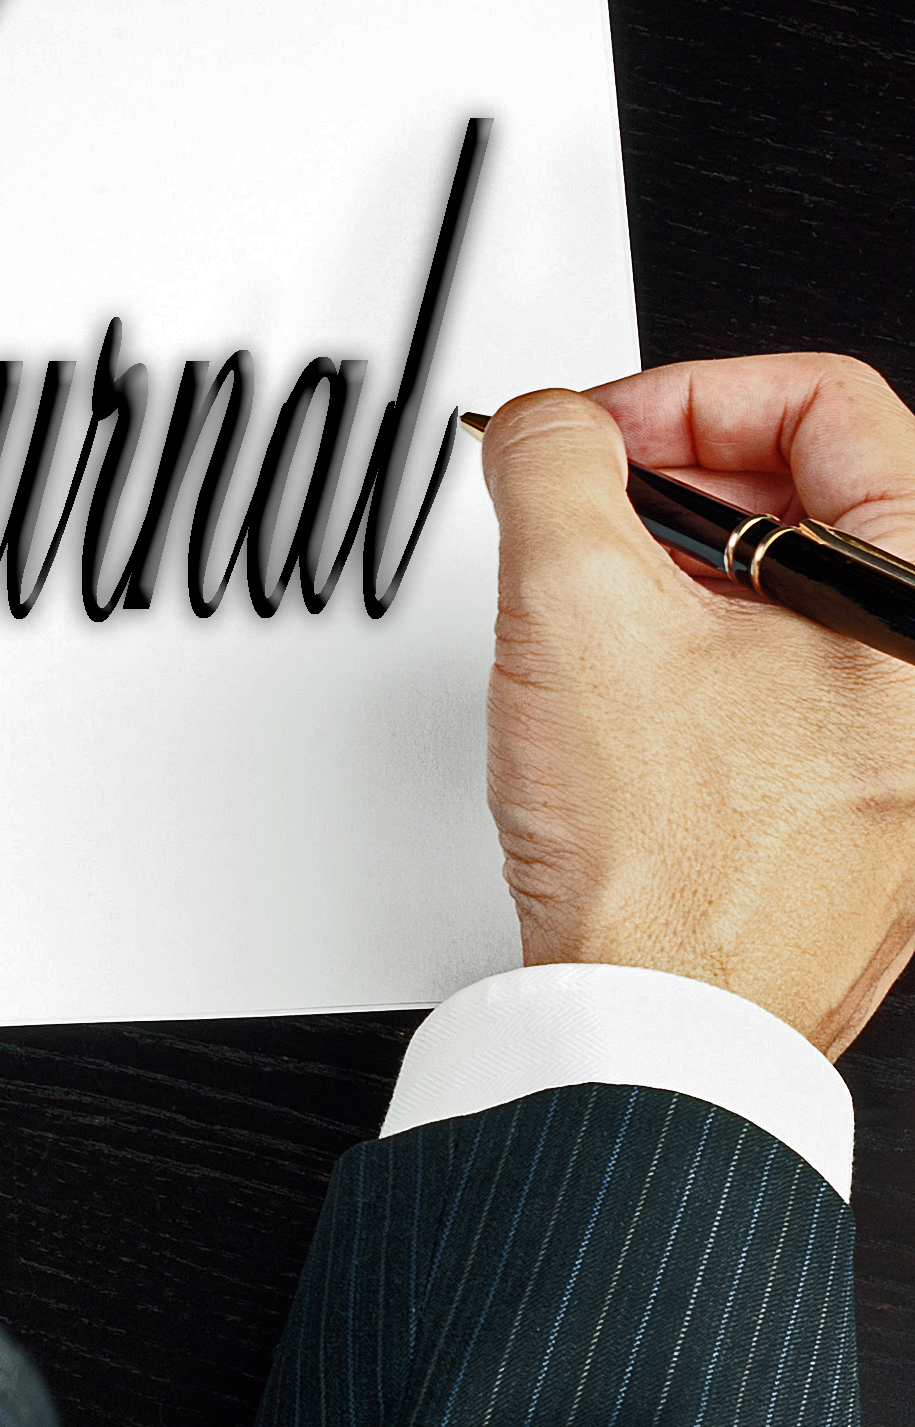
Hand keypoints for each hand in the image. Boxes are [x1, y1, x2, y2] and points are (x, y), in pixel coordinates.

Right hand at [480, 355, 914, 1056]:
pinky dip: (703, 659)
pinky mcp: (864, 813)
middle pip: (819, 494)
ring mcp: (907, 755)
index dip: (690, 393)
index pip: (831, 403)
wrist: (660, 1033)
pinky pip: (789, 684)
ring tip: (593, 608)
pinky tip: (625, 696)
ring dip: (683, 573)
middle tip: (587, 508)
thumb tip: (548, 425)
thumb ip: (555, 463)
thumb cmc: (666, 870)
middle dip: (679, 483)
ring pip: (797, 594)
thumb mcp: (574, 604)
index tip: (603, 433)